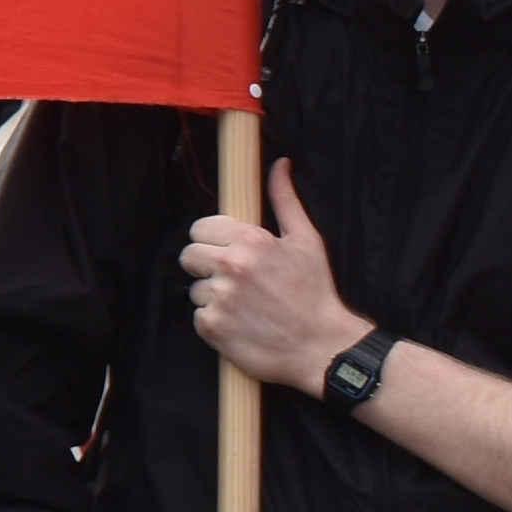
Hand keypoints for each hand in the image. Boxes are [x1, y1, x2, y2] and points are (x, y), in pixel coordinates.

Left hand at [183, 162, 357, 395]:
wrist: (323, 347)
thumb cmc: (316, 292)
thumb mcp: (306, 241)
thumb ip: (285, 201)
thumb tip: (279, 164)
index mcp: (250, 241)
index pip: (199, 229)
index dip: (212, 241)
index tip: (228, 253)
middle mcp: (230, 267)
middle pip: (188, 256)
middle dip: (207, 267)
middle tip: (235, 280)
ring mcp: (219, 298)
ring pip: (194, 289)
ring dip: (214, 297)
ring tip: (246, 305)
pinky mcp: (212, 327)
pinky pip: (198, 316)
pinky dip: (215, 321)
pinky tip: (241, 323)